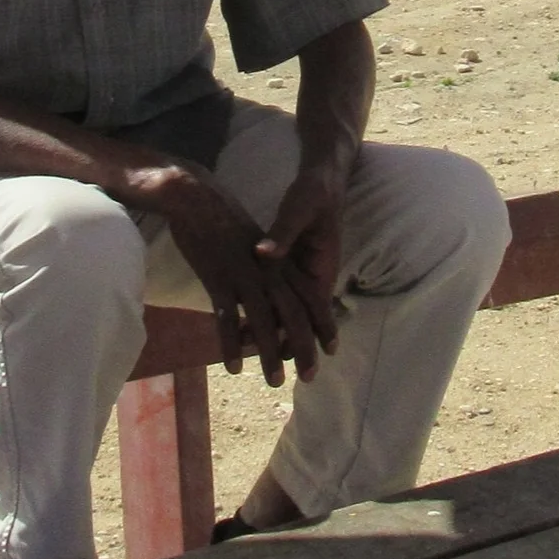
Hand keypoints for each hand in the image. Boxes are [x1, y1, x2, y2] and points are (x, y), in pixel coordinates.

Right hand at [149, 165, 320, 385]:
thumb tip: (274, 301)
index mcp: (280, 265)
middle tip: (310, 377)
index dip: (324, 324)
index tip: (332, 350)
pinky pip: (227, 318)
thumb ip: (267, 274)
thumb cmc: (225, 225)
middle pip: (294, 315)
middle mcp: (268, 272)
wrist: (198, 199)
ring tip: (274, 381)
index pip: (311, 298)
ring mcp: (244, 276)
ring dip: (270, 354)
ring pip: (264, 321)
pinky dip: (231, 344)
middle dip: (304, 348)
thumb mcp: (256, 249)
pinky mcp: (218, 278)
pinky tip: (234, 366)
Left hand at [255, 165, 345, 369]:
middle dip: (287, 347)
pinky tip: (241, 327)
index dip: (298, 337)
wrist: (318, 181)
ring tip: (249, 354)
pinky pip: (275, 298)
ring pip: (284, 313)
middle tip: (274, 377)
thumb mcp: (298, 210)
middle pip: (298, 320)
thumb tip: (264, 253)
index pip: (310, 312)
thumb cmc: (312, 196)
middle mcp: (310, 277)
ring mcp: (297, 275)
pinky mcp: (285, 267)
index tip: (283, 358)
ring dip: (269, 334)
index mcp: (317, 269)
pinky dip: (261, 312)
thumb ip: (282, 235)